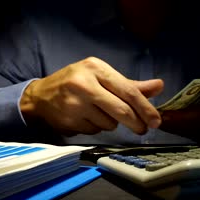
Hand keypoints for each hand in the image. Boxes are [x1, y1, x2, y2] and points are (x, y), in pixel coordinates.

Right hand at [20, 57, 162, 135]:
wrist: (40, 96)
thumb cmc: (76, 83)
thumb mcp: (101, 77)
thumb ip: (129, 84)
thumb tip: (159, 86)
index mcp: (96, 68)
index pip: (128, 91)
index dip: (145, 108)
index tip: (156, 120)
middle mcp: (85, 84)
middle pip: (121, 110)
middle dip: (136, 123)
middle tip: (142, 129)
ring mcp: (75, 104)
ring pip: (109, 124)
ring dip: (111, 124)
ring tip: (99, 113)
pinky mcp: (69, 121)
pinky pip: (95, 131)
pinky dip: (96, 128)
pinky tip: (87, 119)